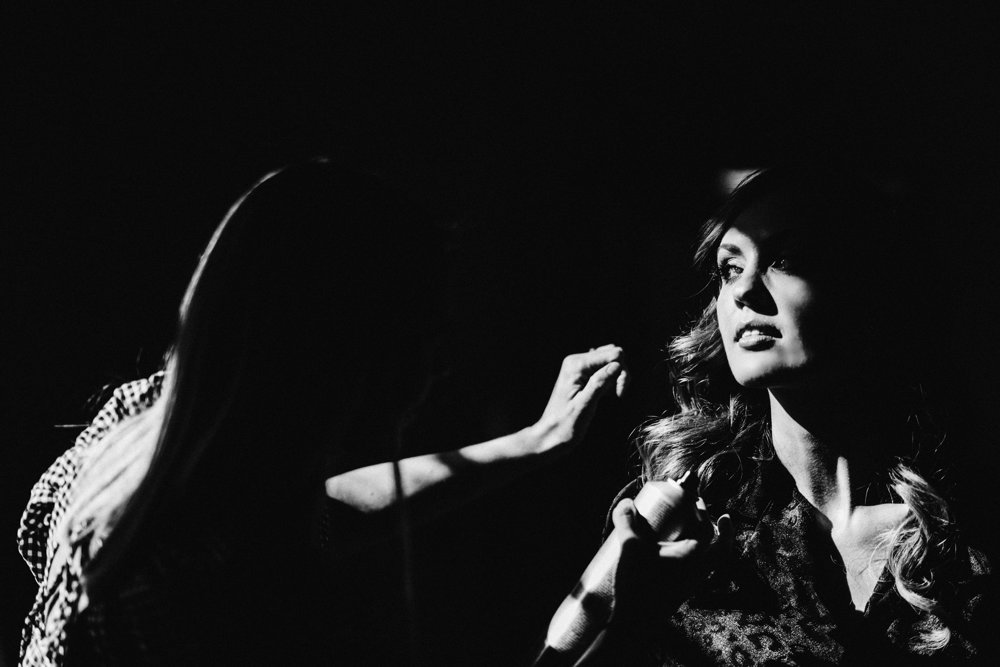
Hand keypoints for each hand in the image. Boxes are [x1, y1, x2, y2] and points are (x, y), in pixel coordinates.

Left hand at [528, 345, 628, 455]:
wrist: (552, 435)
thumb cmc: (565, 424)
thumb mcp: (585, 405)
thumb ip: (599, 383)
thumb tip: (617, 365)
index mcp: (576, 364)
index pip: (613, 354)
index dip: (622, 373)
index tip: (619, 394)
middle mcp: (577, 361)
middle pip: (613, 354)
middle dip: (620, 374)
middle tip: (617, 394)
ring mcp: (579, 367)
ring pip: (610, 361)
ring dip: (616, 377)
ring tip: (609, 395)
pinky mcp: (583, 375)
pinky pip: (604, 369)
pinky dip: (610, 380)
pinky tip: (604, 393)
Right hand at [609, 492, 733, 629]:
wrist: (634, 622)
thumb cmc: (638, 584)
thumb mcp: (629, 547)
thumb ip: (627, 521)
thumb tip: (628, 502)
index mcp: (693, 556)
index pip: (709, 528)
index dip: (704, 510)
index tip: (696, 498)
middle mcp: (698, 570)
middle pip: (719, 548)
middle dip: (718, 530)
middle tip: (704, 514)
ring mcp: (691, 583)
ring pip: (708, 561)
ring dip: (704, 545)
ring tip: (687, 531)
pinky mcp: (681, 592)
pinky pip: (695, 571)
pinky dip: (690, 558)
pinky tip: (671, 553)